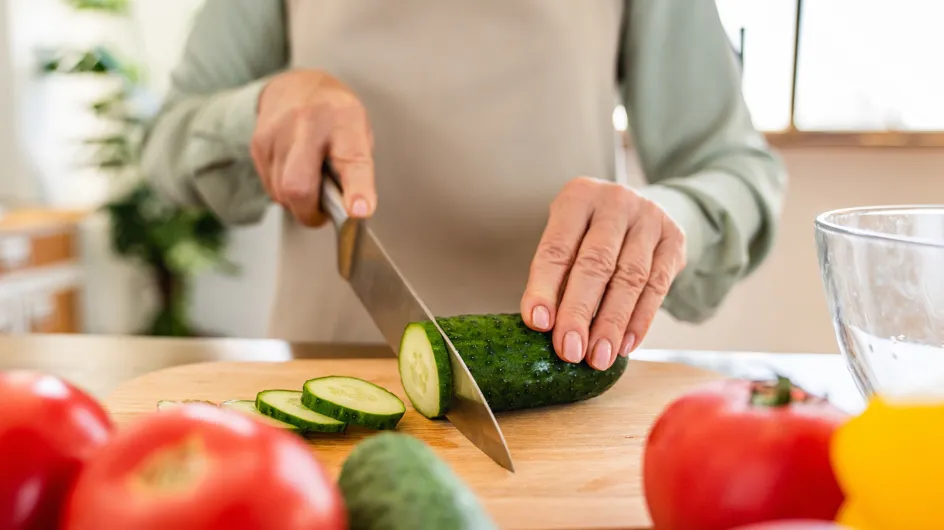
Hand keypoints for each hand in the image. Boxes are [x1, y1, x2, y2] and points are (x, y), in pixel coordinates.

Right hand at [252, 69, 374, 225]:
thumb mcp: (359, 133)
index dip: (357, 190)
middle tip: (322, 213)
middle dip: (310, 213)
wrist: (298, 86)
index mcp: (343, 121)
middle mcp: (307, 124)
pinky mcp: (258, 144)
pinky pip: (270, 186)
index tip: (359, 211)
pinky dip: (284, 192)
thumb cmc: (336, 116)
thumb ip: (357, 171)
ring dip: (297, 203)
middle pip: (298, 186)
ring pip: (281, 192)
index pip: (352, 160)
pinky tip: (294, 174)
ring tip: (311, 186)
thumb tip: (351, 210)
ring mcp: (277, 133)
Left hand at [520, 177, 686, 370]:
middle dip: (580, 312)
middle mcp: (615, 202)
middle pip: (595, 264)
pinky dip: (639, 321)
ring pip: (630, 278)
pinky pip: (656, 287)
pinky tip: (624, 345)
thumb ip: (557, 275)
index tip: (538, 323)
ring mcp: (649, 218)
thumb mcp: (567, 238)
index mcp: (578, 197)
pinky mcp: (674, 240)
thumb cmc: (590, 231)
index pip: (557, 248)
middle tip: (569, 350)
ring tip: (597, 357)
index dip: (545, 288)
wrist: (640, 210)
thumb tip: (545, 326)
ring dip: (611, 324)